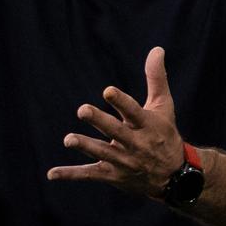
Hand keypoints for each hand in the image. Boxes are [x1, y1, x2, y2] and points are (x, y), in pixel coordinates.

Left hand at [47, 46, 185, 197]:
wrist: (173, 176)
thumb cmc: (164, 134)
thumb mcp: (164, 106)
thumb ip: (156, 78)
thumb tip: (156, 48)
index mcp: (146, 125)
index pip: (133, 111)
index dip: (121, 102)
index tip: (107, 91)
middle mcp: (135, 144)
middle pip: (116, 132)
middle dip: (100, 121)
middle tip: (82, 110)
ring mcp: (123, 161)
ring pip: (102, 153)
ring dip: (85, 146)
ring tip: (69, 139)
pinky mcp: (112, 174)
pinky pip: (89, 173)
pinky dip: (70, 174)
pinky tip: (51, 173)